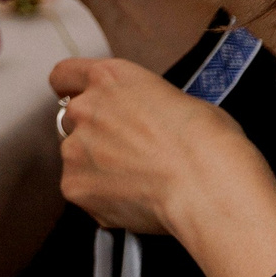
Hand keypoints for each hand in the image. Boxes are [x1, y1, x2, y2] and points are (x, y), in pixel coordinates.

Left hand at [52, 53, 275, 276]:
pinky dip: (101, 197)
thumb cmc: (209, 143)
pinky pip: (82, 190)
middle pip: (73, 119)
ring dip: (97, 166)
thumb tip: (143, 121)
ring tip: (139, 182)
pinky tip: (135, 201)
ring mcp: (74, 148)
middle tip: (128, 152)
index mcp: (110, 78)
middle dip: (94, 133)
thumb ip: (142, 105)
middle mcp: (84, 109)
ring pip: (77, 156)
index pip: (66, 75)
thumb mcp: (179, 101)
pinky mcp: (73, 185)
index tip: (78, 98)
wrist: (207, 187)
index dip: (71, 88)